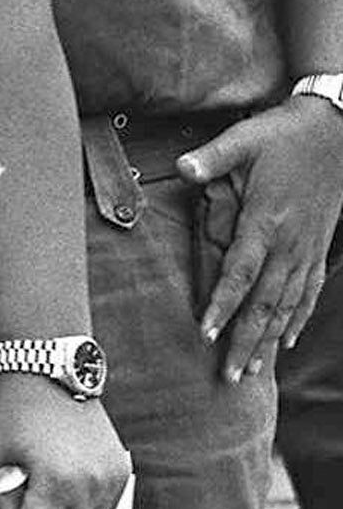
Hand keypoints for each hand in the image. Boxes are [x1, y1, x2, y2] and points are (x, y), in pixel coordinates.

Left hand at [180, 96, 342, 377]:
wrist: (338, 132)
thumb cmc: (284, 135)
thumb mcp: (245, 138)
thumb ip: (212, 157)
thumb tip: (182, 167)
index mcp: (267, 221)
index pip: (241, 272)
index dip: (224, 304)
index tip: (207, 332)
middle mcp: (290, 244)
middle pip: (265, 302)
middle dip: (246, 340)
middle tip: (228, 376)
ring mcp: (308, 249)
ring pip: (288, 305)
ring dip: (269, 339)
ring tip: (252, 370)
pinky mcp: (319, 248)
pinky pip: (309, 292)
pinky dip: (298, 318)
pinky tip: (287, 340)